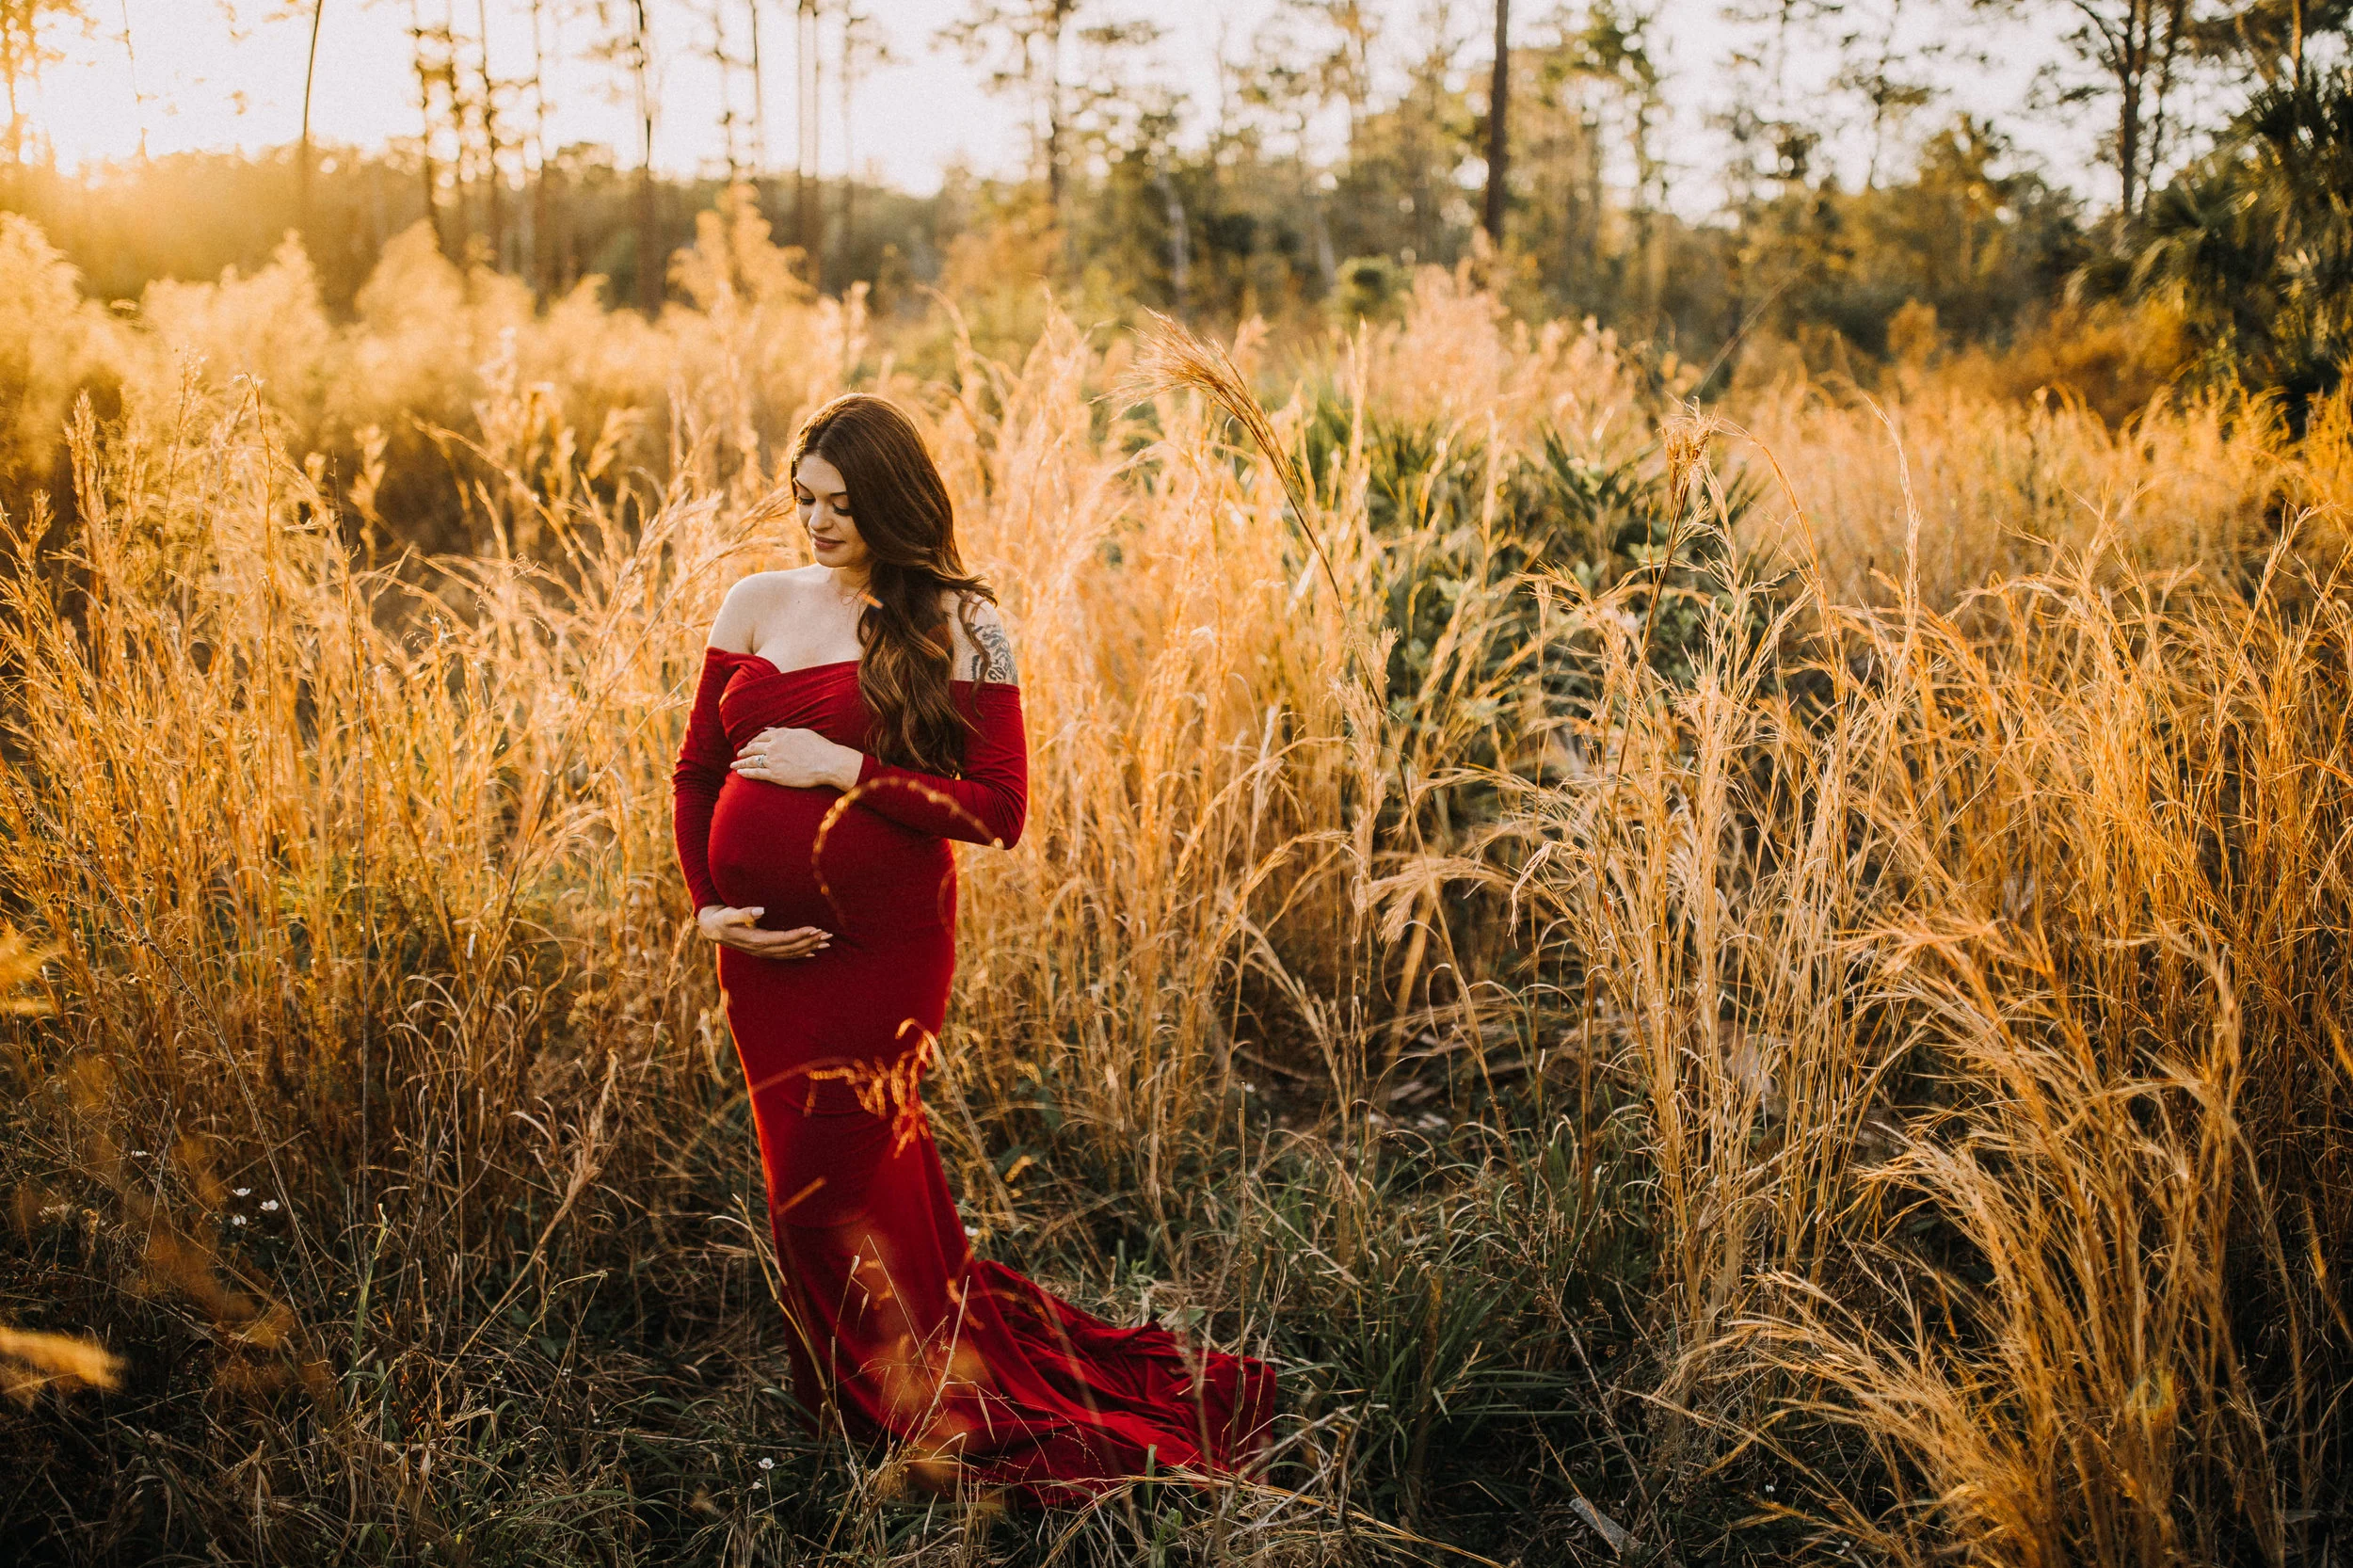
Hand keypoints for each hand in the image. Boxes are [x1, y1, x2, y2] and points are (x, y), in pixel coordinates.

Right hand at [695, 904, 830, 958]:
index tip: (815, 929)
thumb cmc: (723, 919)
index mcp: (756, 940)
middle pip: (791, 948)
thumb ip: (744, 913)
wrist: (714, 929)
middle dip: (811, 942)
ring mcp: (764, 952)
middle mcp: (762, 949)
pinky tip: (813, 952)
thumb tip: (760, 910)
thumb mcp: (729, 914)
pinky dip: (801, 954)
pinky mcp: (765, 951)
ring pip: (791, 953)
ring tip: (827, 943)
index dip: (800, 935)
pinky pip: (786, 955)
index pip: (784, 939)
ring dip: (810, 948)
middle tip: (828, 936)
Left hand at [731, 726, 861, 789]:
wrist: (827, 763)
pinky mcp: (776, 775)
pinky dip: (747, 773)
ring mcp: (773, 762)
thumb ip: (784, 731)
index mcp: (780, 736)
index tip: (750, 745)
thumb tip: (770, 731)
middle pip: (753, 749)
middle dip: (744, 752)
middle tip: (738, 755)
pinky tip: (740, 773)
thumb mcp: (802, 733)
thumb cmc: (819, 747)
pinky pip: (756, 774)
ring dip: (741, 763)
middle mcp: (774, 747)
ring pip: (752, 761)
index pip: (761, 738)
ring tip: (734, 765)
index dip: (753, 741)